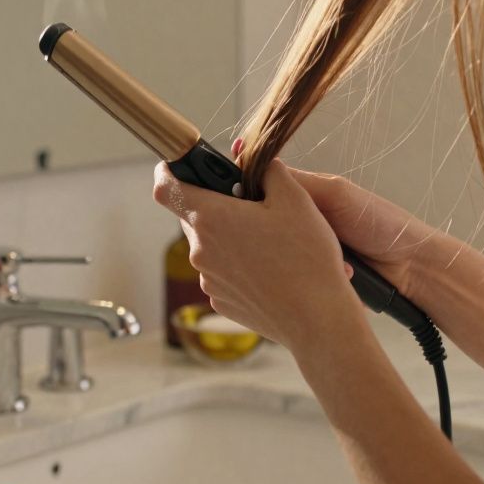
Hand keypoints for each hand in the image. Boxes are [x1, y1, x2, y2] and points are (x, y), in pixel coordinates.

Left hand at [153, 157, 363, 350]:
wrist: (317, 318)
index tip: (176, 165)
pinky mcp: (220, 301)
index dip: (168, 171)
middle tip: (249, 204)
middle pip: (191, 215)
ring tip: (268, 240)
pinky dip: (236, 264)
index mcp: (211, 218)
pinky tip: (269, 267)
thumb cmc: (306, 257)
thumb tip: (260, 165)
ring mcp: (208, 279)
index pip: (166, 188)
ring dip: (228, 236)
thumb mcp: (295, 199)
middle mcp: (200, 250)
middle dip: (213, 205)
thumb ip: (270, 172)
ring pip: (209, 245)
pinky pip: (221, 272)